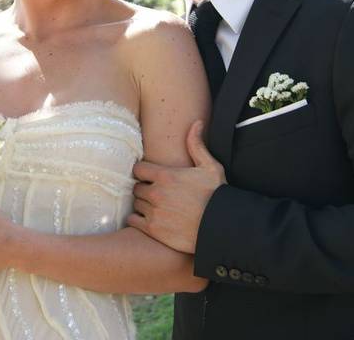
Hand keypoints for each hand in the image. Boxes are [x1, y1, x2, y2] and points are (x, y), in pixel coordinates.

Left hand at [127, 120, 225, 253]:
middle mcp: (156, 193)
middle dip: (144, 189)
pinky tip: (149, 219)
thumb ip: (197, 145)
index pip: (138, 169)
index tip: (151, 177)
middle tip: (155, 193)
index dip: (143, 172)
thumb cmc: (216, 195)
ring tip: (155, 207)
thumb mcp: (210, 167)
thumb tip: (197, 123)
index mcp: (166, 176)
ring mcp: (153, 212)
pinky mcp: (153, 230)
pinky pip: (133, 221)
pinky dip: (138, 220)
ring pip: (135, 204)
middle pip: (136, 187)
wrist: (220, 226)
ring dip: (142, 204)